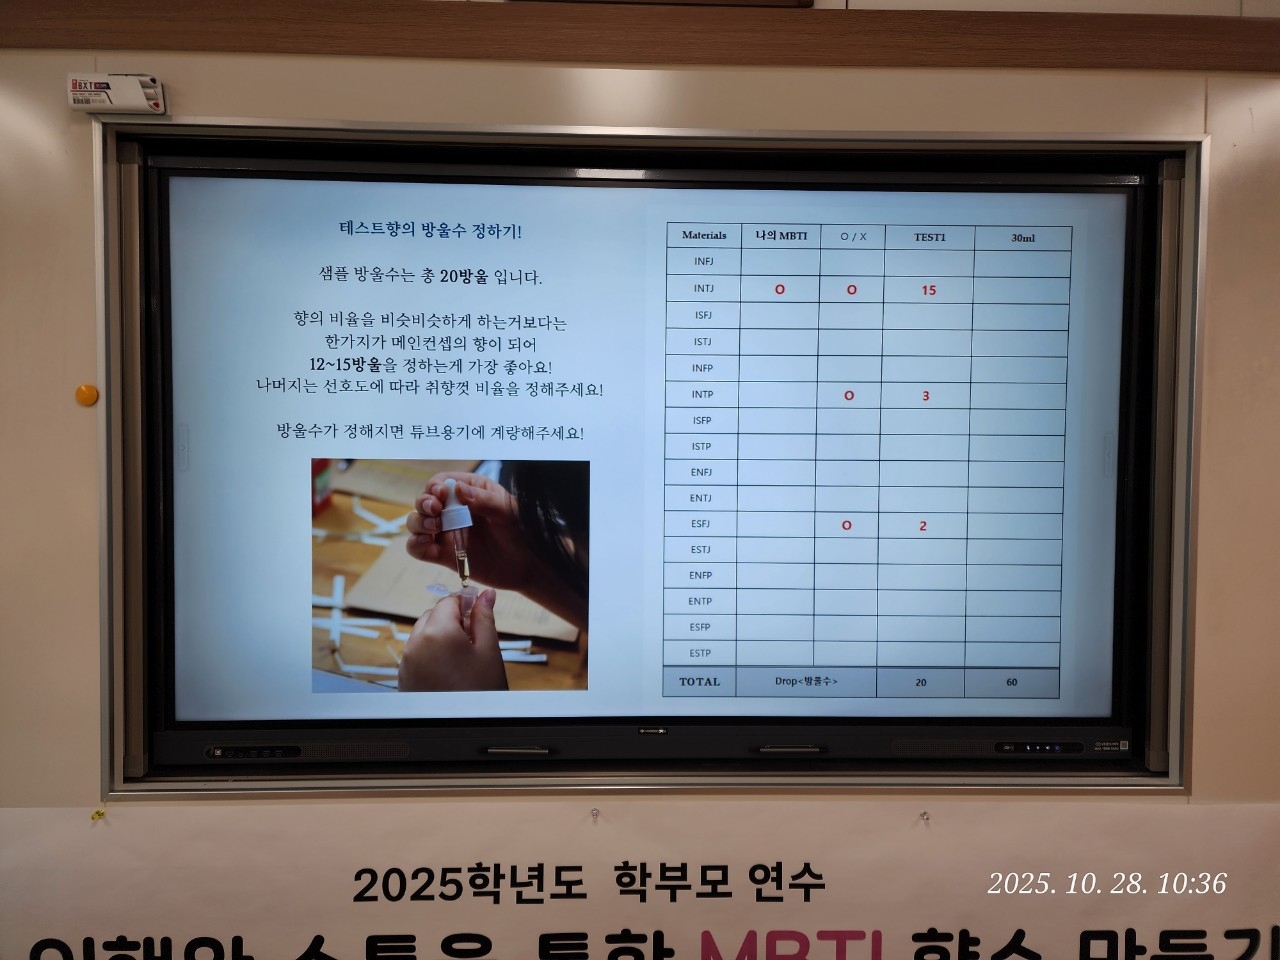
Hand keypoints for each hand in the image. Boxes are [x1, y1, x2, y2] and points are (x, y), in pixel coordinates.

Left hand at [398, 589, 506, 691]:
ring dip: (441, 637)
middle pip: (433, 616)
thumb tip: (486, 594)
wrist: (462, 730)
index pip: (448, 601)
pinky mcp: (404, 677)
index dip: (465, 604)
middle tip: (474, 640)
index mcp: (437, 632)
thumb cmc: (480, 693)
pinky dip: (431, 654)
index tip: (478, 613)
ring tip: (462, 660)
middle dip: (453, 621)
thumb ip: (485, 617)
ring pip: (423, 634)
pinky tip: (449, 671)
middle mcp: (416, 643)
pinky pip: (417, 654)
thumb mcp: (489, 651)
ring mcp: (407, 662)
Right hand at [405, 472, 543, 594]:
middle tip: (435, 510)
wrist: (528, 565)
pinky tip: (426, 543)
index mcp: (470, 491)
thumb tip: (457, 489)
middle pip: (424, 500)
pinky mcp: (443, 555)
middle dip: (424, 503)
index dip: (436, 486)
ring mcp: (446, 532)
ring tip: (435, 528)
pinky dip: (415, 544)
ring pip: (417, 523)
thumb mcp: (508, 512)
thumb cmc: (522, 532)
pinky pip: (418, 548)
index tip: (442, 495)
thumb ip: (486, 500)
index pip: (441, 482)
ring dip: (418, 523)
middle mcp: (454, 510)